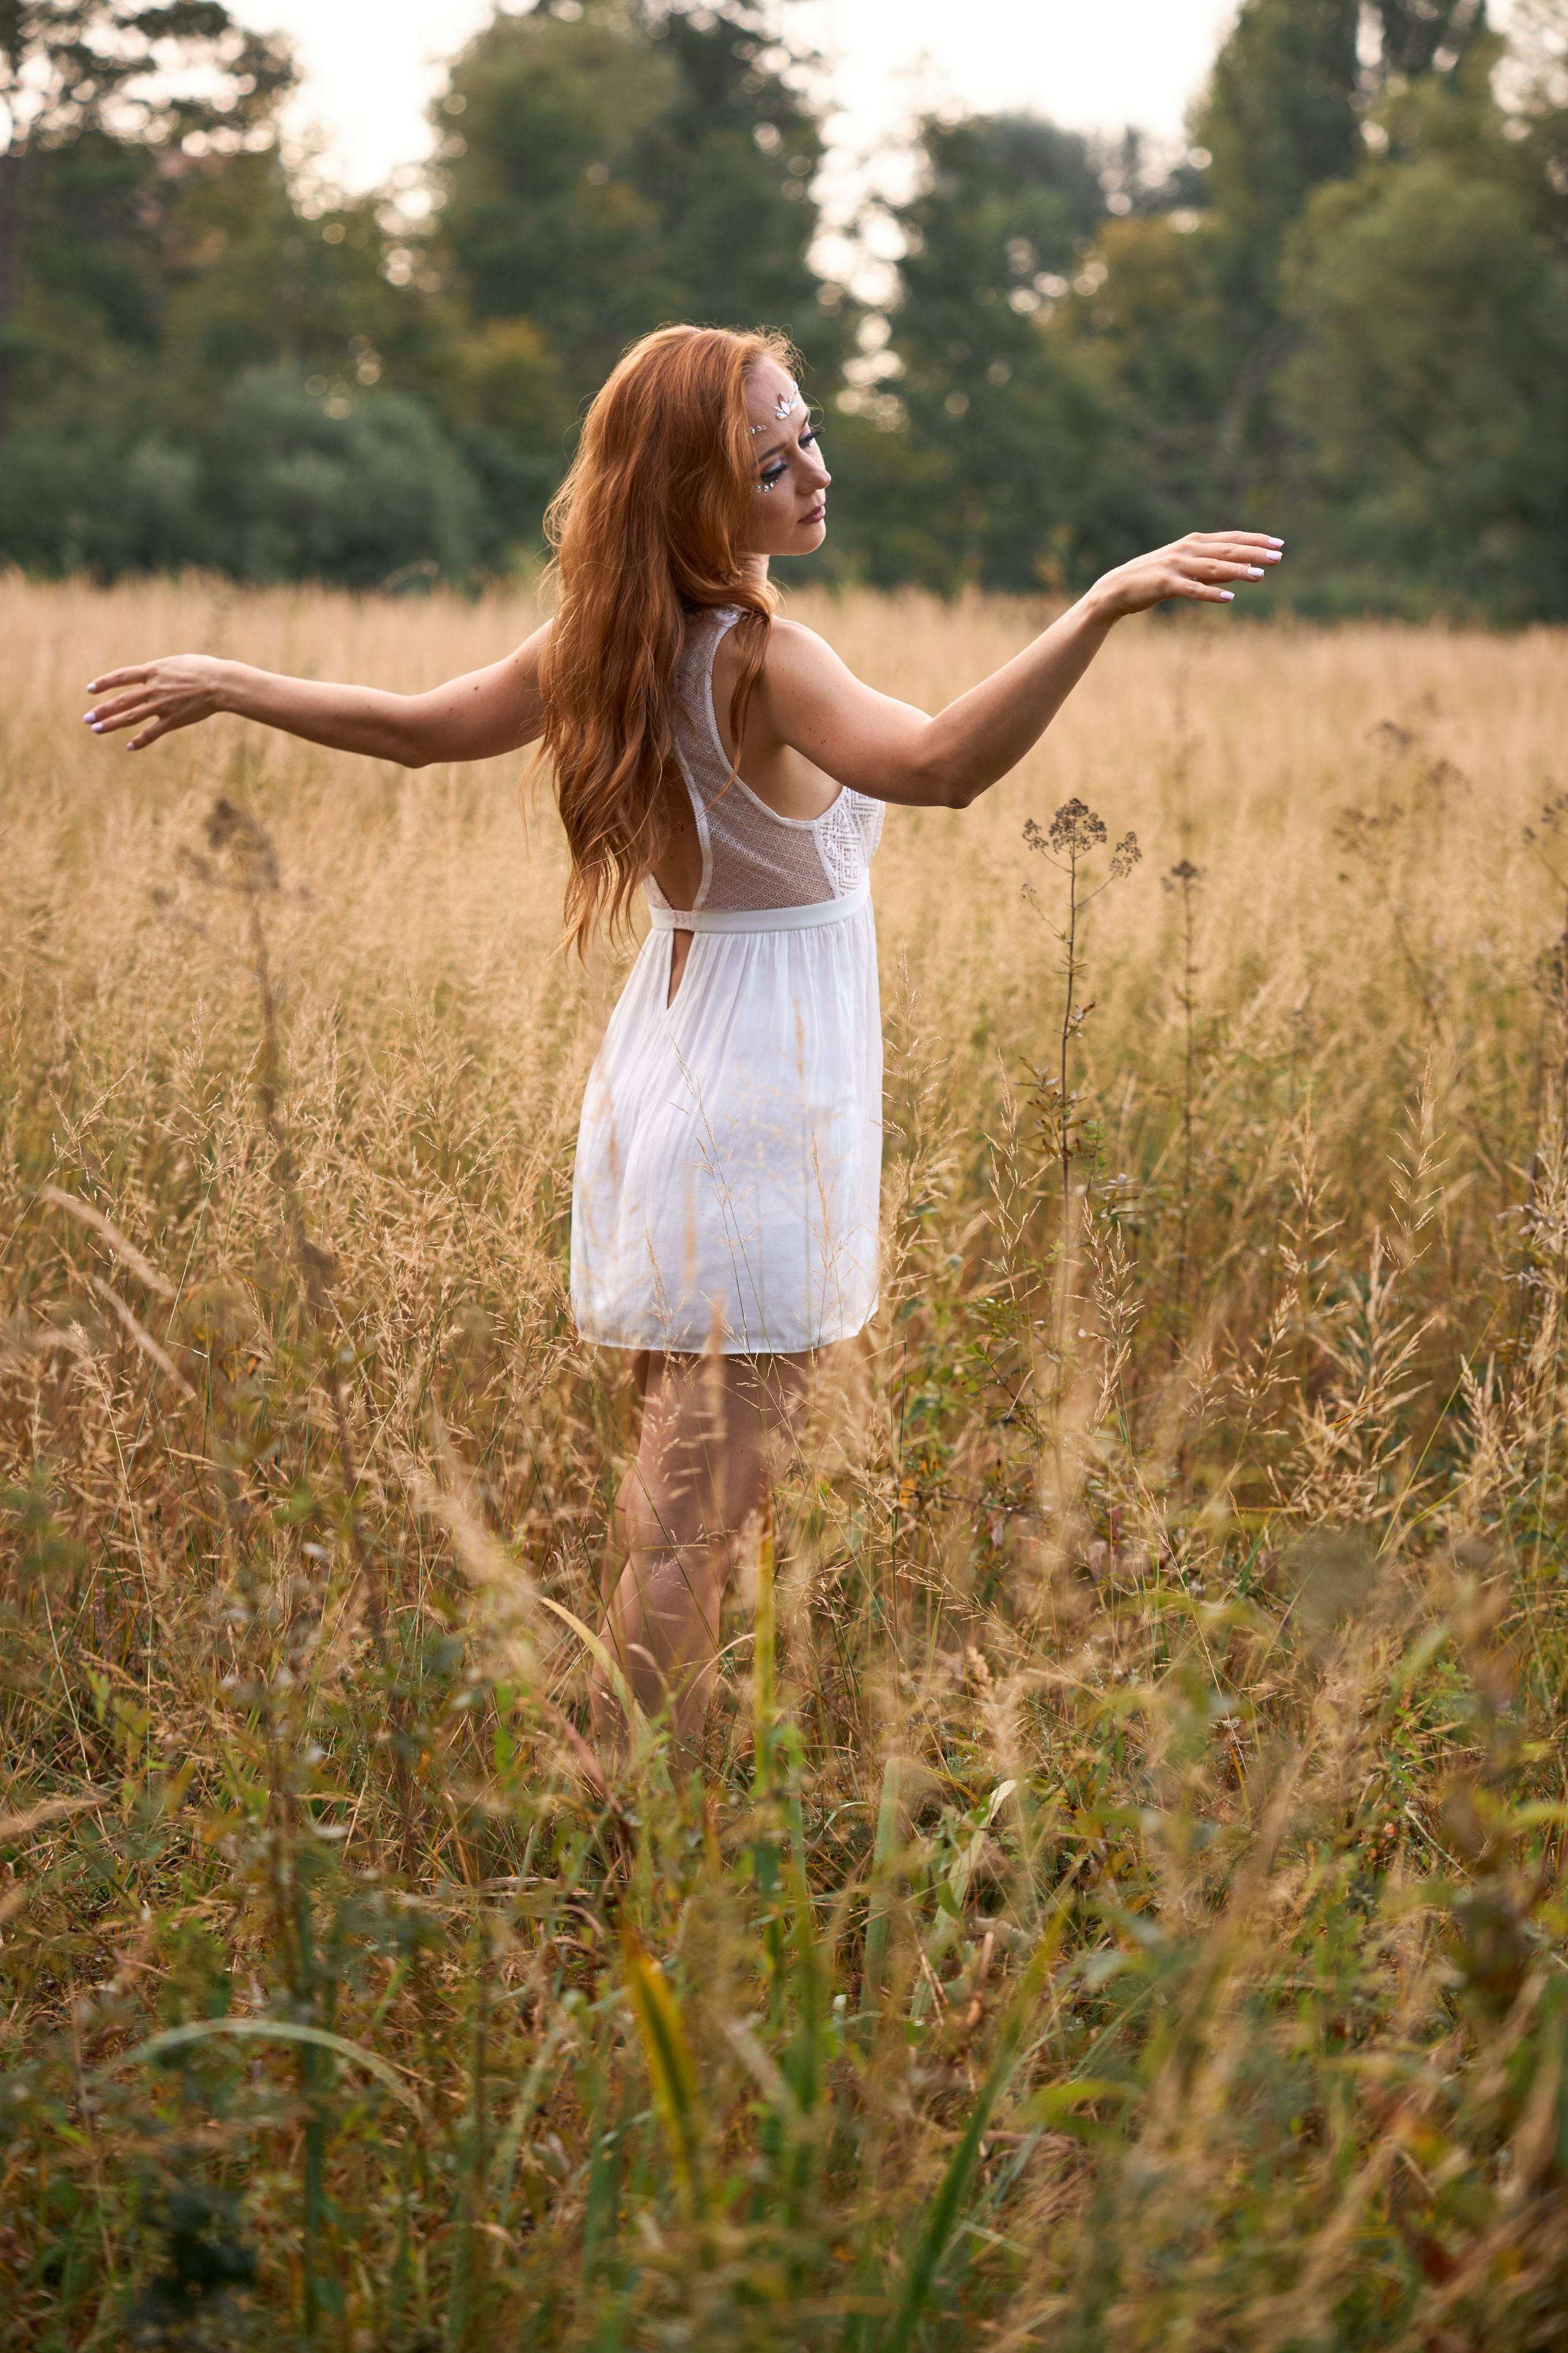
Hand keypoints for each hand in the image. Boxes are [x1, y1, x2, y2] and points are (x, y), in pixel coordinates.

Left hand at [82, 655, 231, 749]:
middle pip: (121, 701)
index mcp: (153, 671)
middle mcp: (153, 689)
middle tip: (86, 719)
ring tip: (96, 730)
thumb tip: (156, 673)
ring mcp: (162, 705)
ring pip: (131, 717)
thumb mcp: (178, 662)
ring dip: (112, 724)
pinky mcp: (173, 720)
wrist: (221, 683)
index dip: (104, 683)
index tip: (89, 690)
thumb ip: (163, 670)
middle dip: (102, 710)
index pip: (121, 677)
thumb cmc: (205, 668)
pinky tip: (130, 746)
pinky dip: (141, 741)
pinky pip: (153, 732)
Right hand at [1087, 531, 1283, 621]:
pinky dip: (1210, 593)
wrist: (1116, 589)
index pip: (1231, 538)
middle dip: (1255, 552)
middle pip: (1227, 549)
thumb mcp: (1187, 570)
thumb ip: (1213, 569)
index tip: (1279, 543)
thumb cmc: (1153, 580)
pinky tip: (1228, 598)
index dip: (1256, 540)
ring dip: (1238, 570)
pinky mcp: (1165, 584)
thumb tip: (1243, 570)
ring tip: (1260, 575)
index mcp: (1193, 543)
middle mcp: (1186, 550)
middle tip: (1279, 556)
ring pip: (1213, 567)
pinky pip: (1192, 589)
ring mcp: (1175, 566)